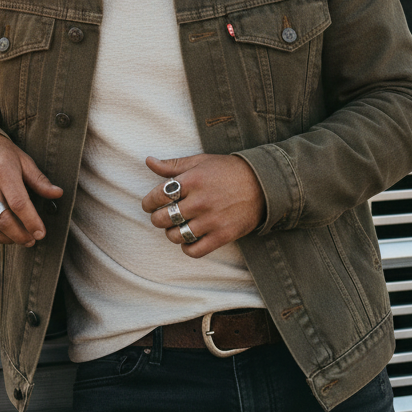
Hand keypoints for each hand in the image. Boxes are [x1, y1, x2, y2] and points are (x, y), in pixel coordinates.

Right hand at [0, 132, 62, 247]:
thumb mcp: (23, 160)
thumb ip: (39, 180)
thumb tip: (58, 193)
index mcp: (3, 171)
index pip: (19, 204)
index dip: (31, 222)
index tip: (41, 233)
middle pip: (3, 219)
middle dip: (20, 235)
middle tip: (31, 240)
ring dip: (5, 239)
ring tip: (17, 239)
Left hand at [141, 153, 264, 257]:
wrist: (263, 184)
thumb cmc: (228, 171)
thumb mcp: (200, 162)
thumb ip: (173, 165)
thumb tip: (148, 161)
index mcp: (193, 180)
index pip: (158, 195)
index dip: (148, 202)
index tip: (149, 205)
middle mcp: (200, 201)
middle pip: (163, 218)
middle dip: (157, 219)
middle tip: (162, 216)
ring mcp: (212, 220)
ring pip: (176, 236)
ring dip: (171, 233)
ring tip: (176, 227)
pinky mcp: (223, 235)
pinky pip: (194, 250)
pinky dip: (187, 248)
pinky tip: (189, 239)